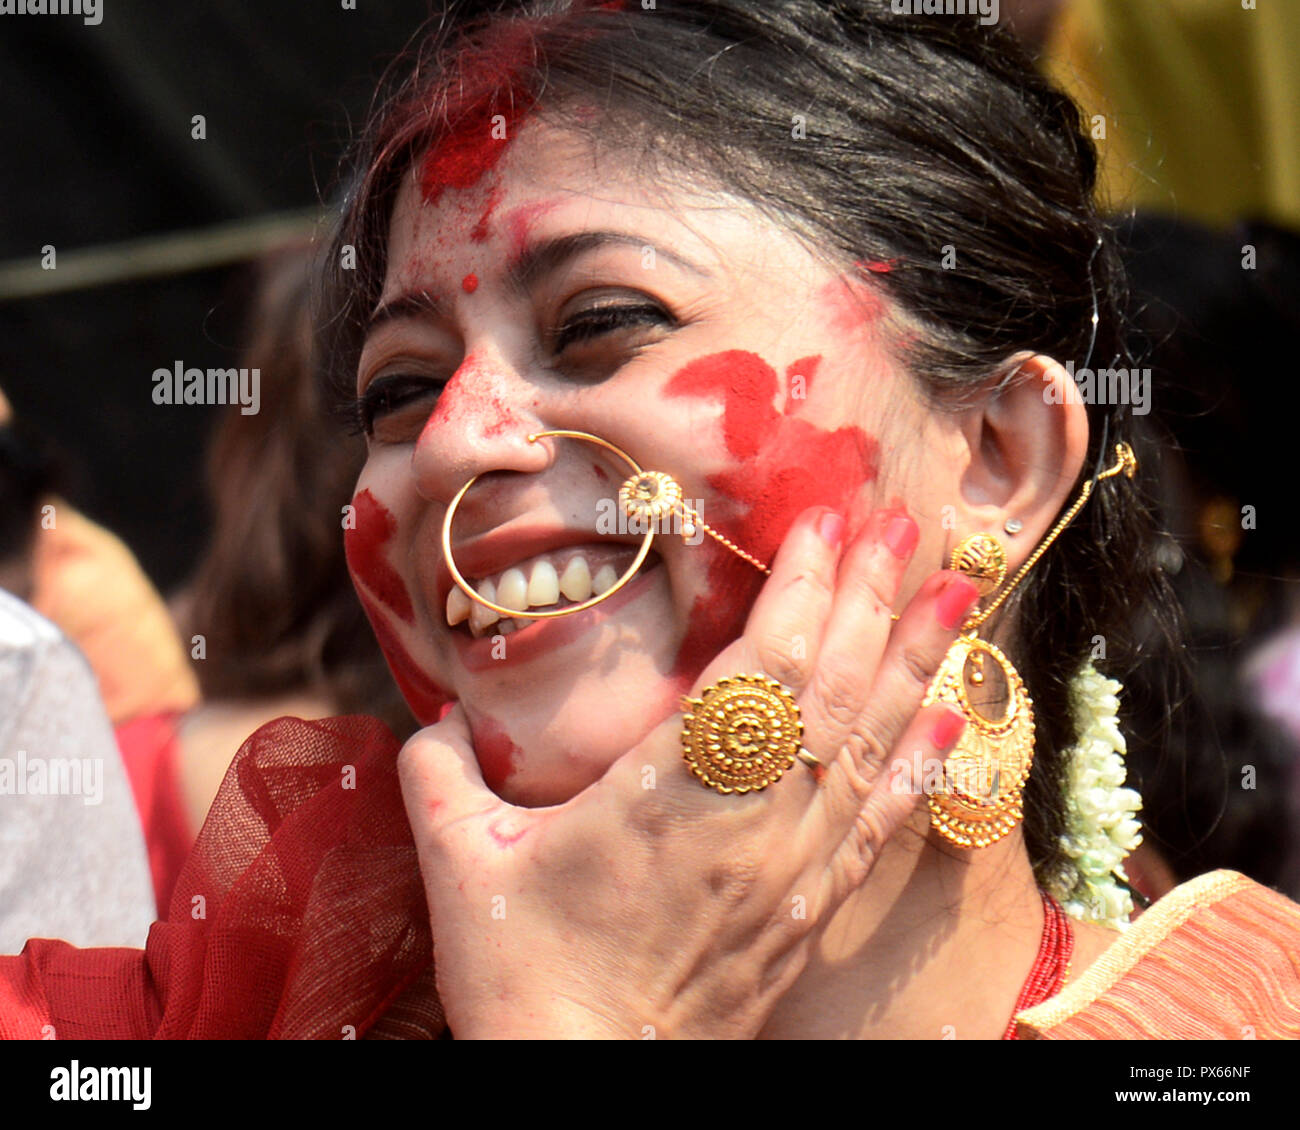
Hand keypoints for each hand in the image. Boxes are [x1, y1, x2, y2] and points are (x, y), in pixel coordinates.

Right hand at [397, 505, 979, 1037]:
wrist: (587, 1087)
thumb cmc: (523, 979)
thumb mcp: (462, 865)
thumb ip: (441, 776)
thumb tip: (435, 721)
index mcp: (671, 796)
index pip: (762, 669)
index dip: (802, 589)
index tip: (829, 521)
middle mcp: (752, 823)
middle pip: (831, 691)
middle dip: (872, 598)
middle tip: (904, 521)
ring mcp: (790, 868)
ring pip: (867, 747)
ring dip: (912, 662)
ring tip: (955, 593)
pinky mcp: (804, 910)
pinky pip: (878, 824)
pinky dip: (919, 764)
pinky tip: (951, 718)